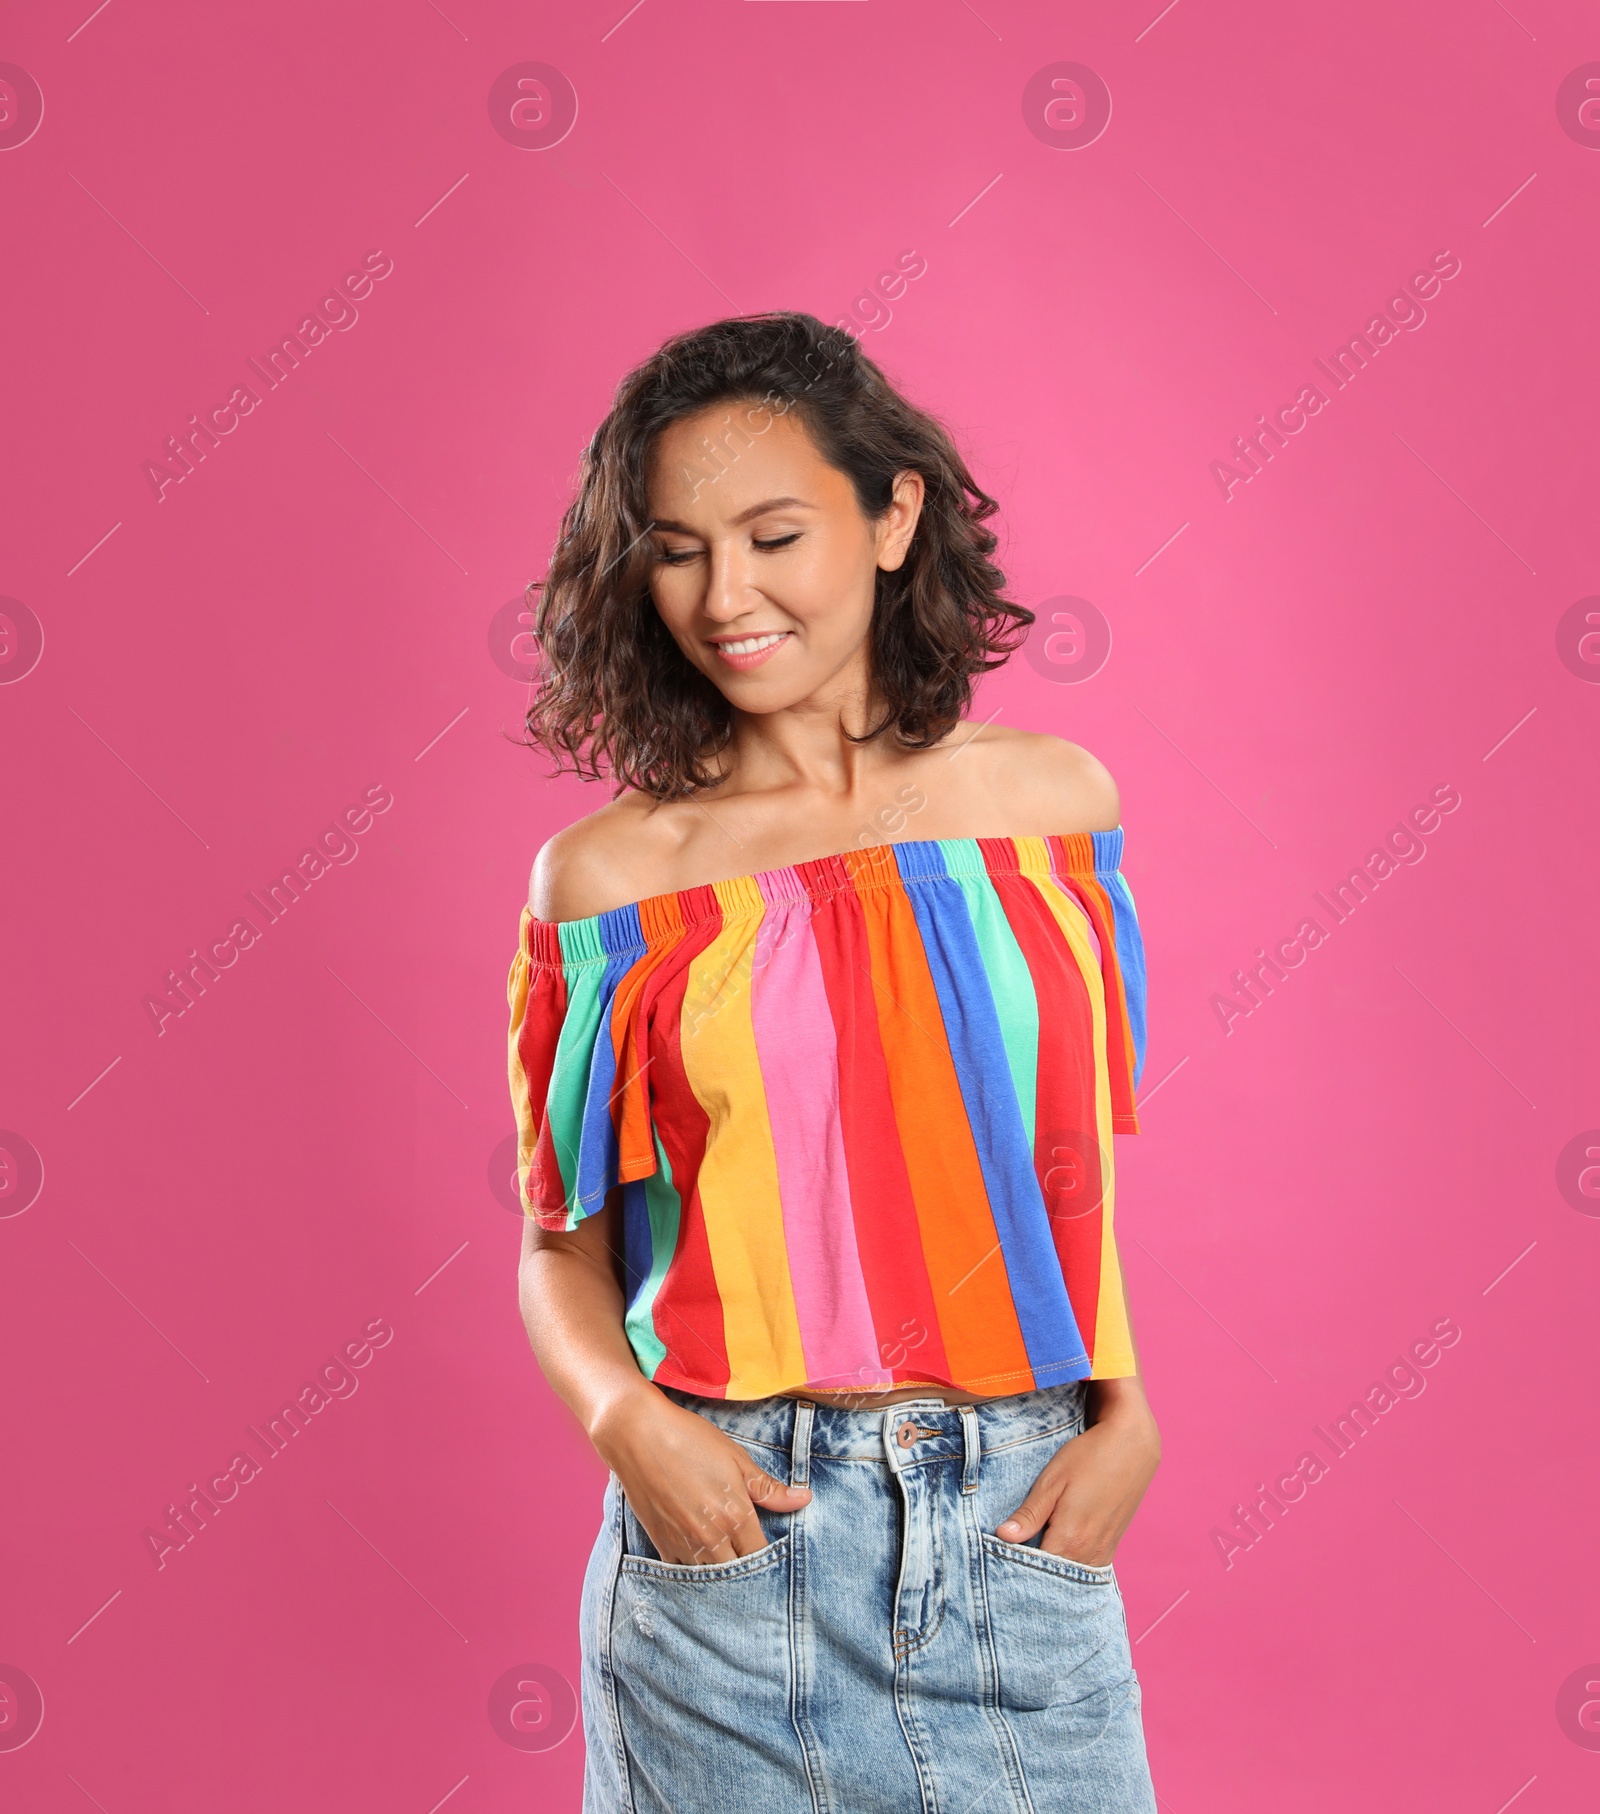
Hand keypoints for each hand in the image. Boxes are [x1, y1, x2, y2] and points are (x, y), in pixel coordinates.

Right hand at [592, 1390, 811, 1565]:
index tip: (767, 1546)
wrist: (638, 1434)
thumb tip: (805, 1499)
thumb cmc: (690, 1439)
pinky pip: (683, 1571)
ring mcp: (684, 1544)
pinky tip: (698, 1554)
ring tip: (724, 1555)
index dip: (768, 1554)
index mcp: (736, 1516)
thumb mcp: (736, 1458)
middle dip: (744, 1564)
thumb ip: (769, 1488)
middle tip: (746, 1552)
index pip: (761, 1554)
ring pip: (711, 1576)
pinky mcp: (661, 1543)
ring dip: (720, 1569)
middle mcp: (712, 1537)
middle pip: (738, 1571)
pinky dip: (693, 1568)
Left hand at [997, 1387, 1159, 1566]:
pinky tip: (1058, 1550)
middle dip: (1033, 1572)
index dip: (1016, 1566)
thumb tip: (1003, 1536)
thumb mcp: (1052, 1480)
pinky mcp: (1112, 1545)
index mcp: (1070, 1539)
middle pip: (1054, 1577)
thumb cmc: (1088, 1457)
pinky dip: (1071, 1565)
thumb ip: (1030, 1514)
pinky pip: (1087, 1567)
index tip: (1000, 1558)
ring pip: (1071, 1575)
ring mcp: (1104, 1551)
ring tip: (1034, 1552)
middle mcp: (1089, 1552)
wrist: (1131, 1445)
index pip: (1035, 1570)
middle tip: (1014, 1555)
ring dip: (1053, 1570)